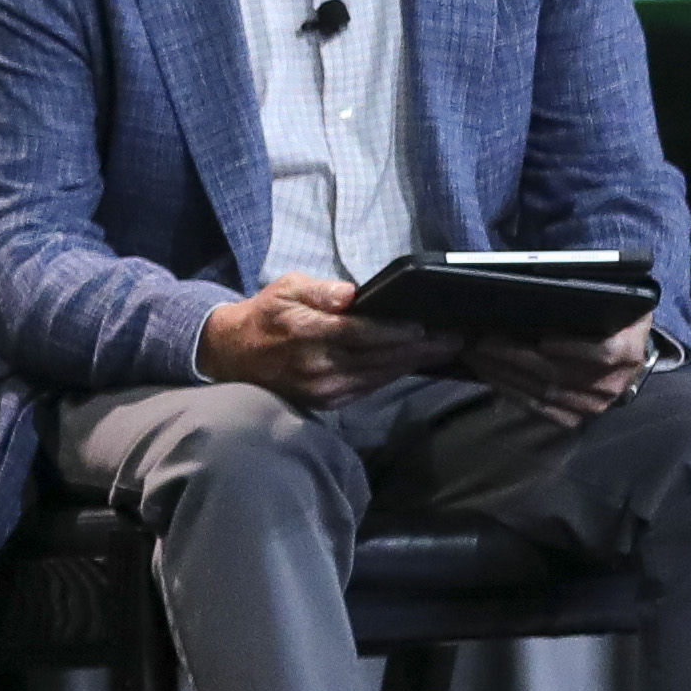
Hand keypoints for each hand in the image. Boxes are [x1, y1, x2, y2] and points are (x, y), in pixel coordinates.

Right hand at [196, 274, 454, 408]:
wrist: (235, 355)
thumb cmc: (268, 314)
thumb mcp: (287, 287)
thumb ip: (320, 290)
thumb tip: (350, 294)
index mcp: (308, 332)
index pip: (364, 333)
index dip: (399, 331)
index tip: (429, 325)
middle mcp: (317, 365)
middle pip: (379, 357)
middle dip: (421, 348)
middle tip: (456, 338)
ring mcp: (323, 388)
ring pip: (379, 376)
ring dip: (413, 363)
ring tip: (444, 350)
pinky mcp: (326, 403)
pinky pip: (368, 388)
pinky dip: (392, 375)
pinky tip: (412, 364)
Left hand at [460, 315, 658, 425]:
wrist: (624, 348)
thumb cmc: (608, 317)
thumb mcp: (609, 300)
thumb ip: (589, 298)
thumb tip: (545, 286)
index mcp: (627, 349)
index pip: (602, 353)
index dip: (570, 347)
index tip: (539, 337)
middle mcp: (614, 382)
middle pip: (559, 373)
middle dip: (513, 355)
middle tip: (481, 339)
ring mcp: (595, 405)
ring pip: (544, 392)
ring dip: (505, 374)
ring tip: (476, 355)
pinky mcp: (576, 418)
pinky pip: (540, 409)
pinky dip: (512, 392)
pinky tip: (490, 376)